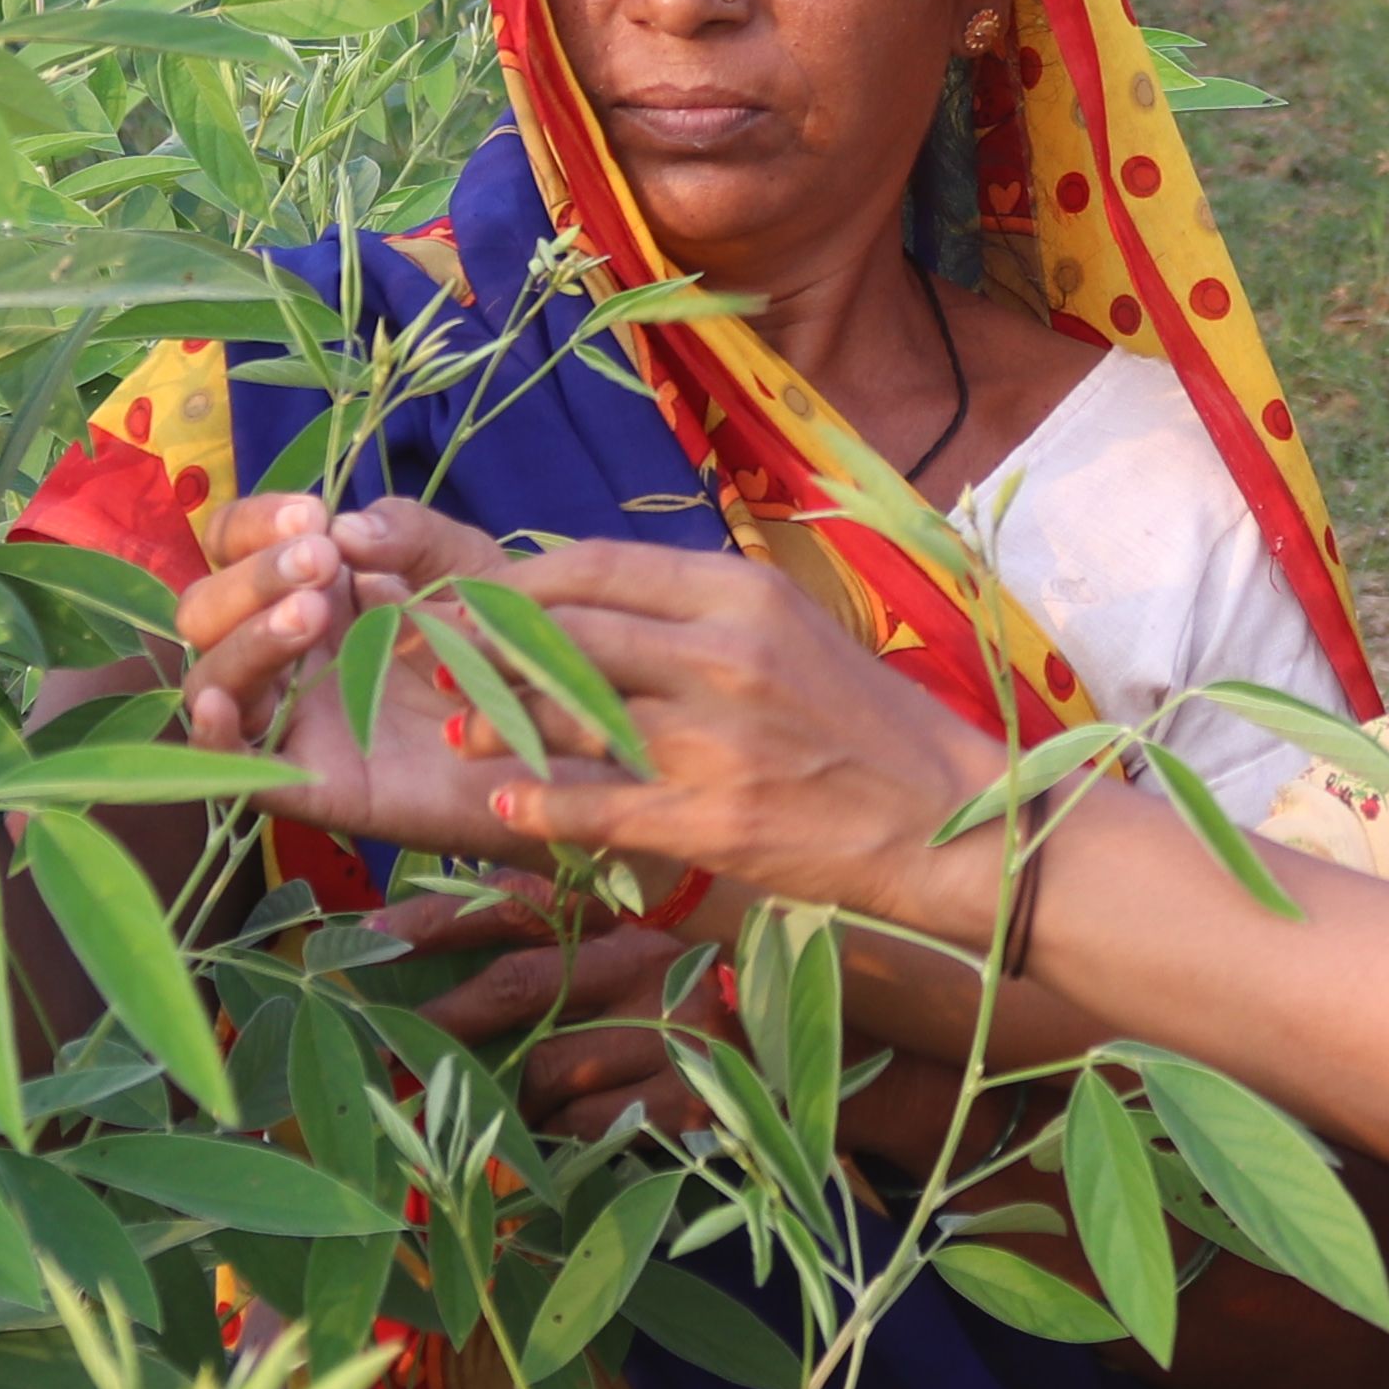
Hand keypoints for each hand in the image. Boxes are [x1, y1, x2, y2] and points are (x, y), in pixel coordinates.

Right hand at [170, 499, 572, 854]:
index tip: (313, 515)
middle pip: (206, 609)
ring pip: (212, 680)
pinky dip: (213, 738)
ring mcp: (295, 720)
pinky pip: (237, 769)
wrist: (563, 739)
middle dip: (252, 577)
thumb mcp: (469, 566)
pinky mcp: (314, 785)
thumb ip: (410, 534)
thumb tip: (343, 528)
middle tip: (320, 563)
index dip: (255, 525)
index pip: (236, 545)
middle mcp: (289, 654)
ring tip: (311, 614)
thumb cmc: (510, 646)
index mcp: (315, 592)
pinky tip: (224, 704)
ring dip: (245, 639)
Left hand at [465, 537, 1021, 944]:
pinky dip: (539, 807)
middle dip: (484, 649)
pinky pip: (598, 808)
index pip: (591, 567)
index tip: (471, 604)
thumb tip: (590, 609)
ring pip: (568, 715)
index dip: (511, 586)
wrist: (951, 818)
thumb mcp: (791, 633)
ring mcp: (716, 739)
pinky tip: (504, 807)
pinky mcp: (714, 820)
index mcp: (740, 593)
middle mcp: (723, 654)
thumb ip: (698, 616)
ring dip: (495, 724)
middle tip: (437, 663)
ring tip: (455, 733)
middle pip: (564, 634)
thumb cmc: (866, 726)